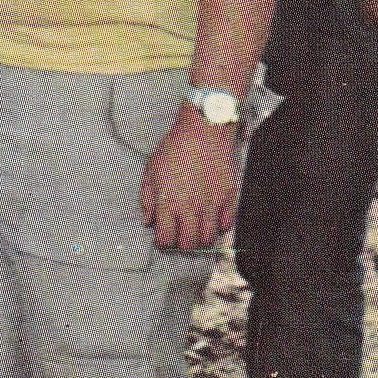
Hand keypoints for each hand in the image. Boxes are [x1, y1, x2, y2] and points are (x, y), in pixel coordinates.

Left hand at [140, 110, 240, 250]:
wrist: (203, 132)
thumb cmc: (174, 148)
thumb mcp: (151, 170)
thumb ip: (148, 198)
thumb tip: (148, 220)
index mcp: (168, 202)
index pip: (166, 238)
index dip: (163, 243)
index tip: (163, 239)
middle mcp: (190, 208)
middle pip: (189, 244)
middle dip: (182, 245)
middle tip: (180, 237)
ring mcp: (212, 205)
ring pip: (208, 238)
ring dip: (201, 238)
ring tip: (196, 230)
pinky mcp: (229, 198)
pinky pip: (227, 224)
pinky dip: (219, 226)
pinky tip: (212, 218)